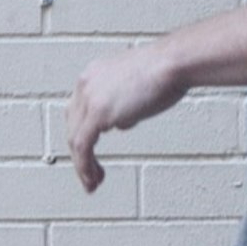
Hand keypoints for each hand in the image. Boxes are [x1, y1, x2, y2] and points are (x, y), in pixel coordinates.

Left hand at [66, 39, 190, 192]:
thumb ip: (124, 104)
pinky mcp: (98, 113)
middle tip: (90, 173)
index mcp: (94, 74)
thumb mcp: (137, 87)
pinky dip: (85, 165)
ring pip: (75, 138)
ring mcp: (90, 97)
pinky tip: (93, 178)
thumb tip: (120, 123)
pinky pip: (83, 146)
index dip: (83, 133)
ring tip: (92, 183)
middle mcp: (86, 84)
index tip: (91, 152)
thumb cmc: (167, 69)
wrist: (173, 62)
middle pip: (72, 124)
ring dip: (82, 165)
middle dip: (80, 152)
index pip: (78, 109)